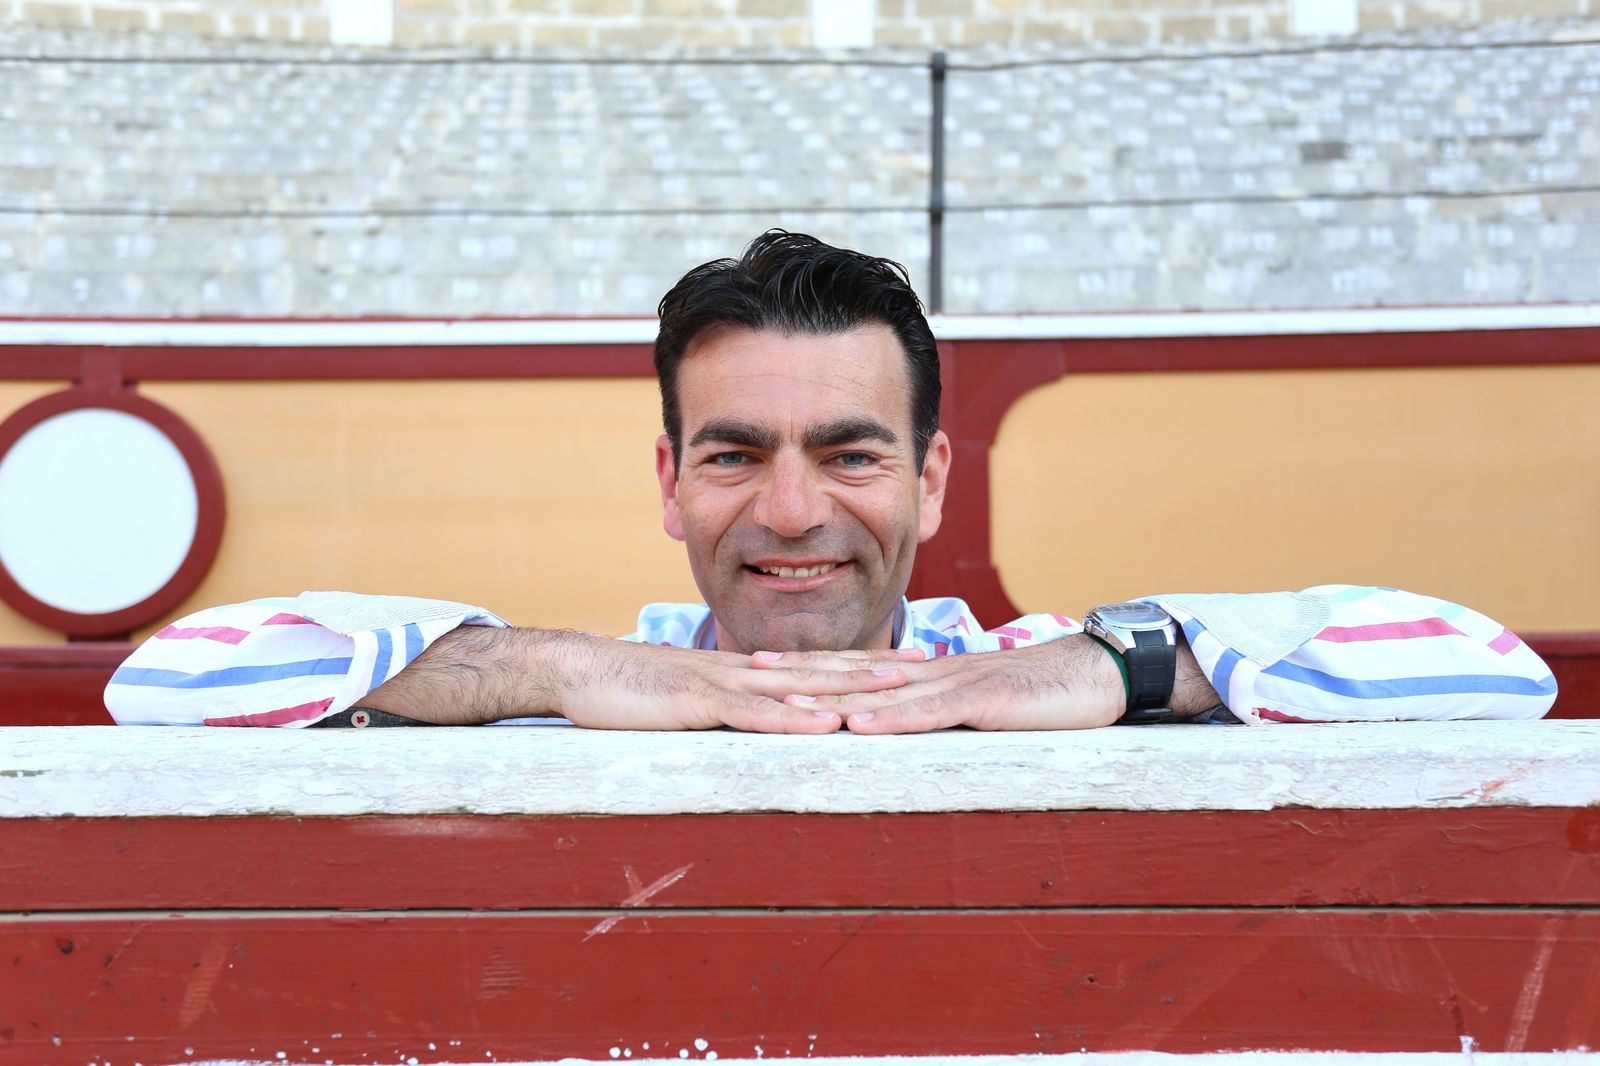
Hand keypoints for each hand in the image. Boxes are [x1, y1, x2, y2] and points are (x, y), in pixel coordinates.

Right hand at [548, 635, 923, 731]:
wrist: (578, 671)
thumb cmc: (630, 689)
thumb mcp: (690, 697)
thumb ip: (728, 703)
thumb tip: (763, 713)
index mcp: (743, 670)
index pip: (814, 663)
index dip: (862, 660)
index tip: (909, 660)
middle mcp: (742, 671)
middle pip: (821, 667)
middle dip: (876, 666)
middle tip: (929, 663)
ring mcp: (722, 685)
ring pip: (797, 686)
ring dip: (848, 687)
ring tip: (898, 687)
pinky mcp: (697, 705)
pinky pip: (752, 714)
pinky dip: (791, 719)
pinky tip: (825, 723)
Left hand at [751, 635, 1182, 732]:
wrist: (1098, 674)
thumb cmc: (1042, 694)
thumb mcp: (981, 703)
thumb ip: (942, 709)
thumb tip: (901, 721)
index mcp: (930, 672)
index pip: (857, 666)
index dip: (808, 665)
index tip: (761, 665)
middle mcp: (932, 671)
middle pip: (854, 671)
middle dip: (799, 672)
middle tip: (746, 671)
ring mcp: (955, 684)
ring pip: (880, 690)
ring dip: (829, 696)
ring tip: (780, 700)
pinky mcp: (981, 702)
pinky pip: (927, 712)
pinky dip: (888, 719)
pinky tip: (854, 724)